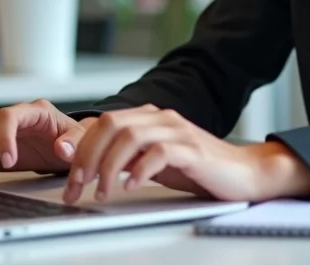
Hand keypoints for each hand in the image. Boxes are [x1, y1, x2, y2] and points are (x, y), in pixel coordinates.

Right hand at [0, 99, 96, 179]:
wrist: (71, 149)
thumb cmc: (75, 140)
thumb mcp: (82, 139)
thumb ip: (74, 141)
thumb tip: (62, 148)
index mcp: (36, 112)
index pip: (10, 116)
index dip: (4, 136)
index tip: (8, 160)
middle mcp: (17, 119)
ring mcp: (5, 132)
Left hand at [63, 104, 309, 203]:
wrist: (243, 173)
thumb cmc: (196, 169)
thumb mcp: (152, 163)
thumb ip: (124, 157)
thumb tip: (85, 164)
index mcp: (148, 117)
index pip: (103, 123)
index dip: (79, 148)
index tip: (66, 178)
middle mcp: (161, 118)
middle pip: (111, 125)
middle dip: (87, 157)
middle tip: (76, 187)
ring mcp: (177, 131)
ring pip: (130, 136)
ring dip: (109, 166)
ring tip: (102, 192)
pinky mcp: (192, 150)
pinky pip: (160, 152)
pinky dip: (140, 168)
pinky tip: (132, 185)